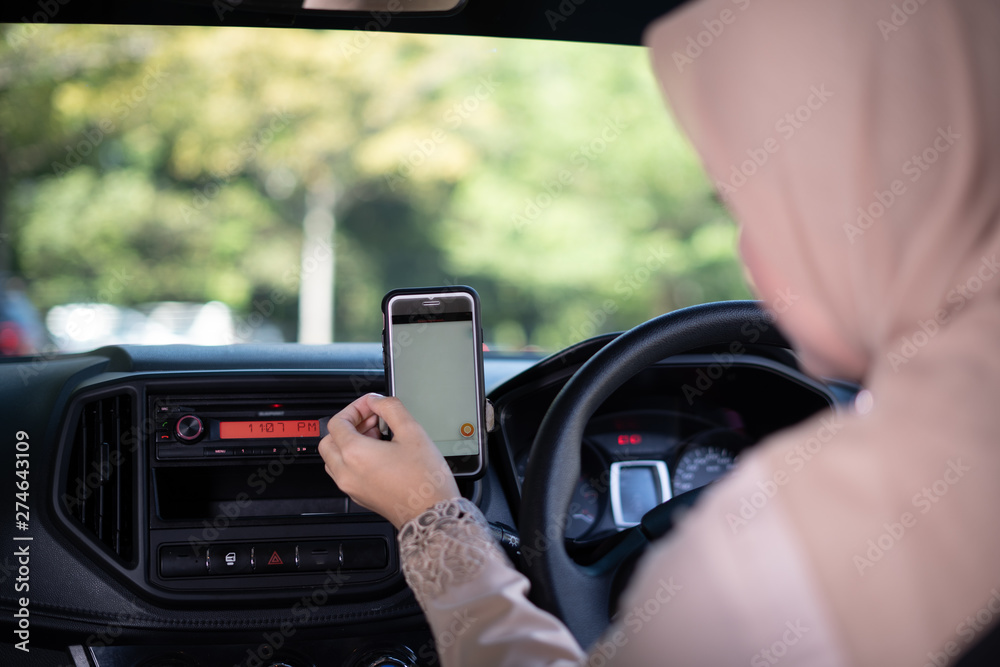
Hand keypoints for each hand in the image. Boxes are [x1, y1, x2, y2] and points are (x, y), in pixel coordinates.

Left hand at [319, 393, 460, 528]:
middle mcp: (346, 473)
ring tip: (376, 436)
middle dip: (349, 425)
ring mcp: (351, 487)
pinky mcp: (359, 497)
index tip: (371, 406)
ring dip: (348, 442)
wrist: (431, 514)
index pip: (337, 422)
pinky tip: (378, 454)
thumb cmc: (424, 480)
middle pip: (329, 440)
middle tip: (371, 419)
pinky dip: (353, 459)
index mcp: (355, 454)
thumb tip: (377, 401)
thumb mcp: (412, 431)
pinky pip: (344, 473)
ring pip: (333, 458)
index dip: (354, 408)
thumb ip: (391, 408)